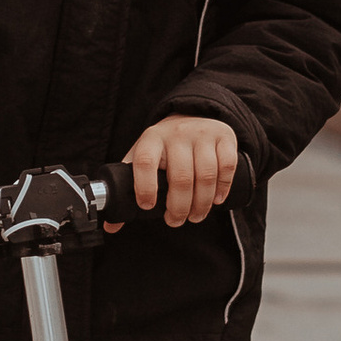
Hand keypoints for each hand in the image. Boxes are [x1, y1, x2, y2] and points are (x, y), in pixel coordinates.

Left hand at [107, 115, 239, 230]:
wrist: (192, 115)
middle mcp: (176, 134)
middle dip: (179, 207)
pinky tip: (216, 200)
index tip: (147, 207)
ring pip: (205, 175)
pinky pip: (227, 166)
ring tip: (195, 216)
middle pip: (180, 177)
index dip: (144, 187)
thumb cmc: (164, 146)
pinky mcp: (224, 136)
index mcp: (151, 139)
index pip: (144, 162)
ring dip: (201, 204)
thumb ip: (126, 187)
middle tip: (176, 221)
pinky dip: (223, 188)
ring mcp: (202, 134)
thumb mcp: (142, 157)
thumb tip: (113, 226)